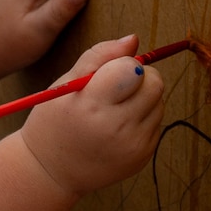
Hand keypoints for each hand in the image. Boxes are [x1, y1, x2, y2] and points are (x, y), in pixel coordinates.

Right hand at [19, 35, 166, 197]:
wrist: (51, 171)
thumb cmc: (54, 120)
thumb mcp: (66, 83)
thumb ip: (99, 56)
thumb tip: (133, 39)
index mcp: (92, 105)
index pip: (133, 69)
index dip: (124, 64)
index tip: (110, 72)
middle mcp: (116, 128)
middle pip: (154, 84)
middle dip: (140, 77)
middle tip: (118, 86)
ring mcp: (132, 146)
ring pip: (159, 102)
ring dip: (142, 98)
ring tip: (115, 109)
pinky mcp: (142, 157)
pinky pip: (156, 123)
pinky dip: (142, 119)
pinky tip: (118, 127)